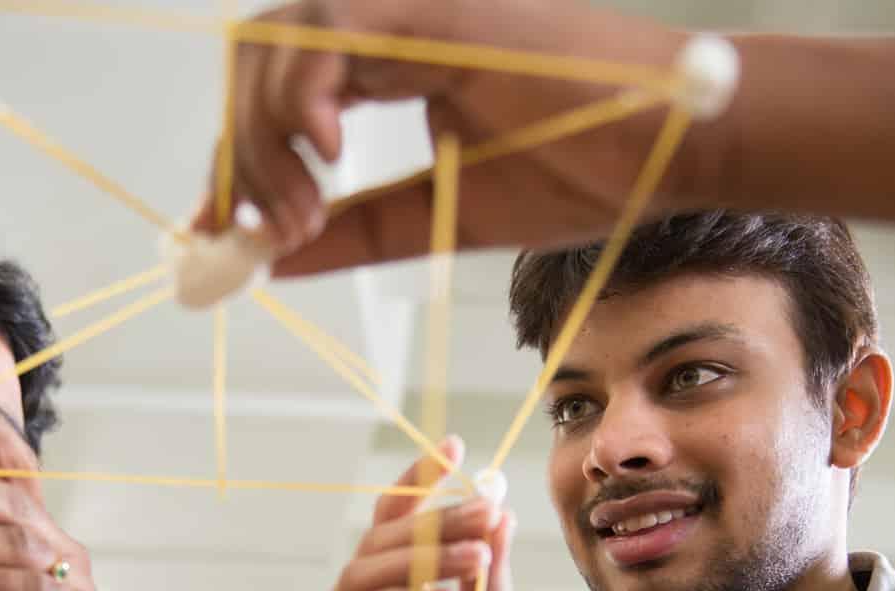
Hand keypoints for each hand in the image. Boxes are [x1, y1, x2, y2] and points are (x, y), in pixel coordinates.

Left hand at [202, 0, 704, 275]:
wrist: (677, 148)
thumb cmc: (588, 171)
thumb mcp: (441, 218)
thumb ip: (357, 231)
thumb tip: (272, 261)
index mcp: (393, 63)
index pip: (278, 91)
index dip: (232, 156)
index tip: (217, 228)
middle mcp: (390, 26)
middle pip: (257, 61)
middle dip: (236, 151)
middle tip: (261, 231)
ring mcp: (410, 9)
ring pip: (277, 42)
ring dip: (263, 135)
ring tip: (299, 212)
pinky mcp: (434, 8)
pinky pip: (328, 30)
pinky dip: (303, 93)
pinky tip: (325, 155)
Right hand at [307, 437, 523, 590]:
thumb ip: (488, 587)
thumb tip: (499, 515)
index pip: (400, 530)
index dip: (418, 487)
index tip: (454, 449)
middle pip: (379, 547)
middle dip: (432, 523)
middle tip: (482, 512)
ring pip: (358, 579)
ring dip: (417, 561)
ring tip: (472, 556)